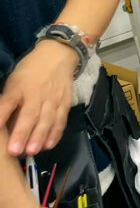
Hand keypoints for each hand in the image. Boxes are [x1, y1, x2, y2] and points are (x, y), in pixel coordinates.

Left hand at [0, 40, 75, 155]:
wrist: (57, 57)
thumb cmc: (30, 72)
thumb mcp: (13, 82)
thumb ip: (8, 102)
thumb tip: (2, 125)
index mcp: (18, 87)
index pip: (8, 103)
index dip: (2, 116)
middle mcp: (36, 94)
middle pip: (29, 114)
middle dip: (22, 133)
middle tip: (15, 151)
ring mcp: (53, 99)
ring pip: (46, 119)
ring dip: (39, 136)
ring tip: (32, 151)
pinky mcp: (65, 103)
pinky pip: (60, 120)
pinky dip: (56, 133)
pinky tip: (49, 145)